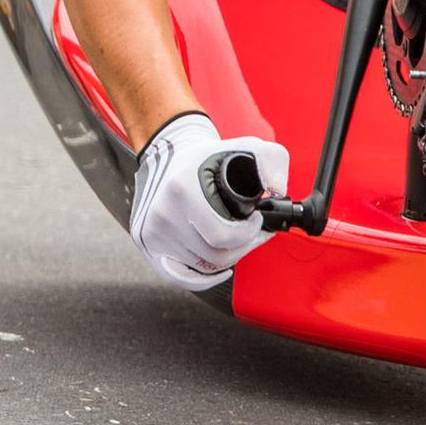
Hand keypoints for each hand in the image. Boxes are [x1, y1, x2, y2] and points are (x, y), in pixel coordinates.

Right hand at [128, 113, 287, 292]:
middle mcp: (162, 213)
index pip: (223, 235)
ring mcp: (151, 231)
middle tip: (252, 232)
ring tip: (235, 239)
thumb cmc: (209, 155)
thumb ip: (273, 162)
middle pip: (214, 256)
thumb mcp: (248, 146)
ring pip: (201, 267)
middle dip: (242, 246)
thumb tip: (278, 191)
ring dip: (226, 258)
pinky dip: (203, 278)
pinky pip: (180, 277)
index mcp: (182, 189)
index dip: (249, 233)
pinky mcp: (147, 243)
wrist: (170, 152)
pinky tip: (220, 268)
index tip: (257, 220)